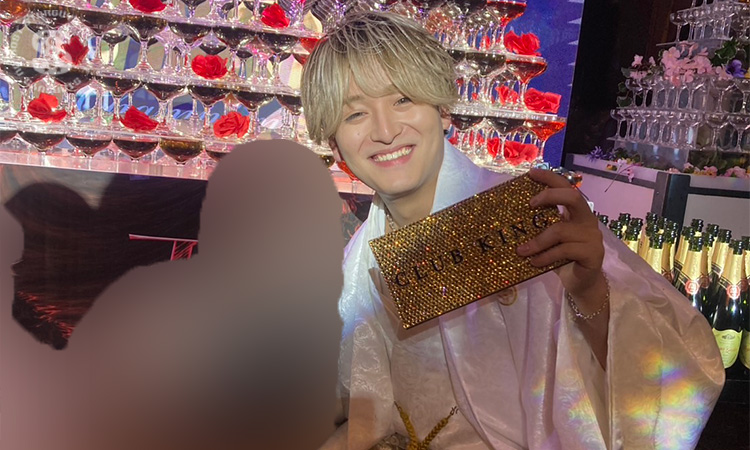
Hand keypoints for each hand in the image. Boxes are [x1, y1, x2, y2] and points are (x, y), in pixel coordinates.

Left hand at [516, 169, 606, 311]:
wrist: (581, 283)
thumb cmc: (562, 258)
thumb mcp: (549, 238)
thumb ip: (540, 225)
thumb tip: (509, 213)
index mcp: (576, 212)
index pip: (566, 186)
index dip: (550, 177)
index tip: (530, 173)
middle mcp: (587, 219)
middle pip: (573, 197)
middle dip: (549, 196)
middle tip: (529, 205)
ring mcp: (592, 236)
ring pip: (561, 230)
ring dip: (537, 241)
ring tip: (521, 251)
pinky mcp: (593, 253)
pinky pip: (564, 250)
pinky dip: (545, 256)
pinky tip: (534, 262)